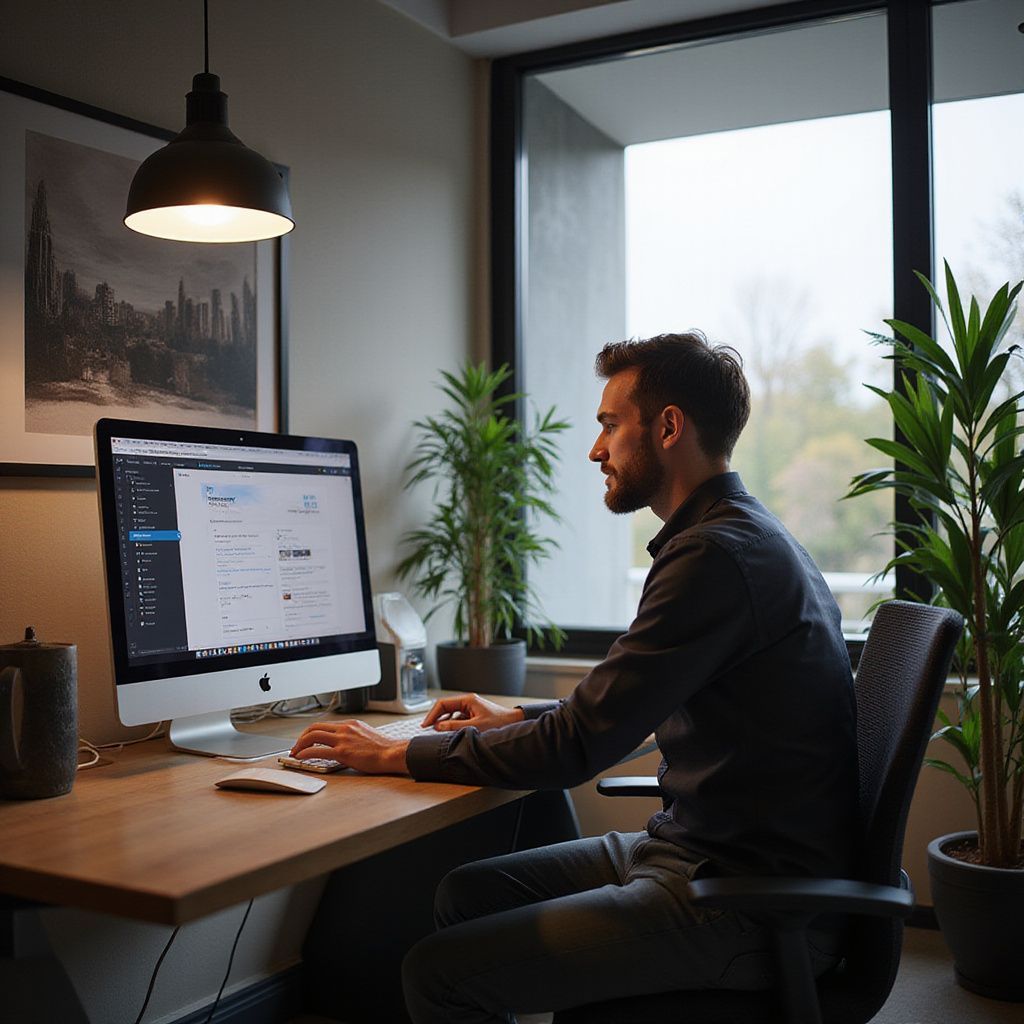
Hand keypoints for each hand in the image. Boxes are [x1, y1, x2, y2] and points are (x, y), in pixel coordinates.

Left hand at [290, 720, 408, 774]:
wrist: (392, 753)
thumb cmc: (382, 749)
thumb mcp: (365, 736)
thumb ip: (351, 736)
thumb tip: (341, 744)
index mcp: (350, 724)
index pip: (324, 725)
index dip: (310, 733)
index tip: (305, 741)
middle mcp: (345, 728)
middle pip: (314, 727)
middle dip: (301, 737)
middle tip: (296, 747)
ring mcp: (343, 739)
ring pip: (313, 736)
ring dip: (300, 744)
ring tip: (295, 753)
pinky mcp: (343, 752)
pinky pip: (318, 751)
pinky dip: (305, 753)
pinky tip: (301, 758)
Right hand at [421, 693, 524, 732]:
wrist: (514, 724)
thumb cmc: (499, 723)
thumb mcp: (475, 726)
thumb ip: (455, 726)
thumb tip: (438, 726)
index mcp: (467, 700)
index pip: (443, 703)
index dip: (432, 714)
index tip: (425, 725)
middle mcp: (467, 701)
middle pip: (444, 707)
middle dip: (435, 718)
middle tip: (426, 729)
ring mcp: (470, 708)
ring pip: (450, 713)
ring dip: (443, 721)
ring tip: (436, 732)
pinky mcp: (472, 714)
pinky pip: (457, 718)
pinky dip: (450, 724)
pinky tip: (448, 731)